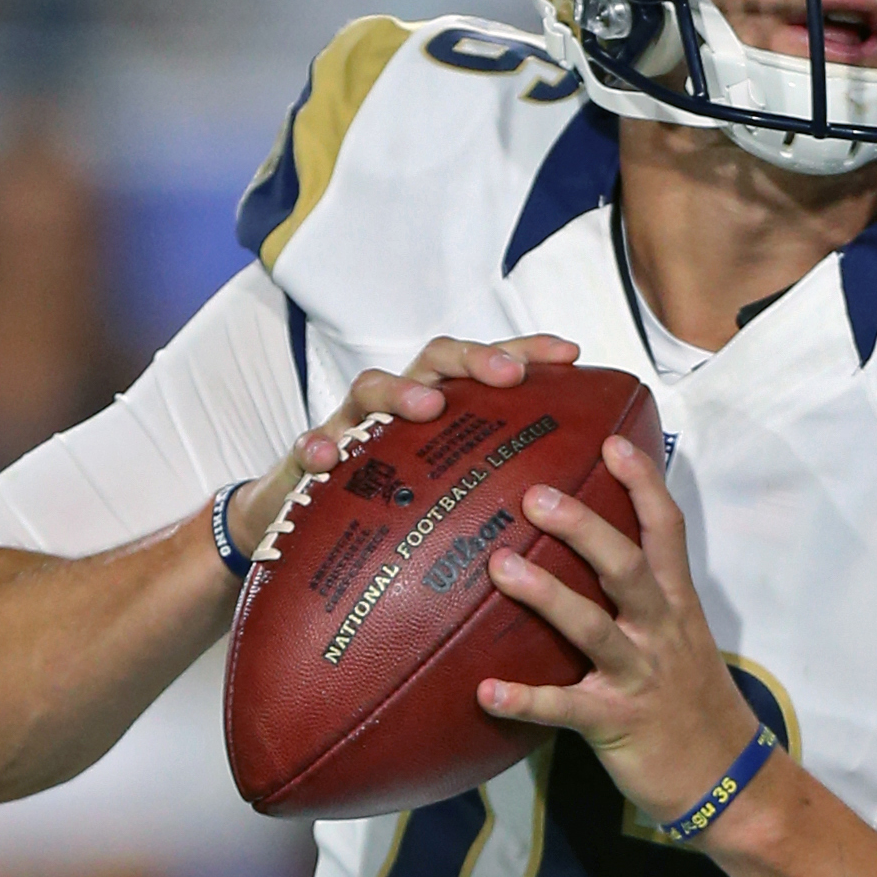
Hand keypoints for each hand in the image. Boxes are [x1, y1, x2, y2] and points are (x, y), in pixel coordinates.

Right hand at [224, 334, 580, 559]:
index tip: (571, 352)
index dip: (527, 350)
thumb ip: (495, 487)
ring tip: (428, 405)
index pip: (485, 367)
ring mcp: (351, 428)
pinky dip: (317, 445)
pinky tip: (325, 456)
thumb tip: (575, 503)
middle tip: (509, 376)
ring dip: (401, 391)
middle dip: (474, 359)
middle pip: (435, 360)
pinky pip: (309, 445)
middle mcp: (397, 407)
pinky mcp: (307, 461)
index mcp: (439, 410)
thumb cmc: (392, 510)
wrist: (302, 527)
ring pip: (371, 388)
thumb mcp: (447, 495)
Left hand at [478, 435, 762, 828]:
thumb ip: (644, 599)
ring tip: (500, 566)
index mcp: (676, 605)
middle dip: (583, 527)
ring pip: (593, 627)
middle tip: (534, 494)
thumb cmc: (692, 704)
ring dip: (546, 594)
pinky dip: (525, 700)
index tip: (612, 440)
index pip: (666, 530)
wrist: (727, 778)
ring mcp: (640, 677)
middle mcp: (661, 631)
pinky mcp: (617, 724)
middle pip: (626, 566)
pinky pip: (565, 709)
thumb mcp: (680, 639)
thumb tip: (592, 556)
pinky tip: (484, 692)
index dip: (642, 483)